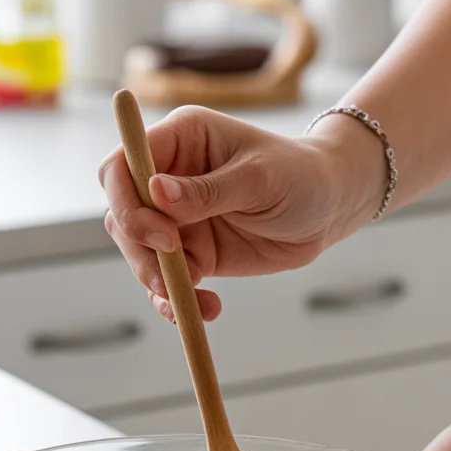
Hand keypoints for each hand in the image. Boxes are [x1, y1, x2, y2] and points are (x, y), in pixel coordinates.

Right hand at [98, 105, 375, 321]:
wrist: (328, 208)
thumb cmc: (300, 176)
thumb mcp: (260, 179)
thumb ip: (208, 190)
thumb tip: (156, 193)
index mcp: (180, 140)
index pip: (123, 165)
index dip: (126, 201)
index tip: (160, 234)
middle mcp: (168, 177)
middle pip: (123, 214)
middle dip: (140, 250)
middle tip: (174, 274)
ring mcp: (176, 218)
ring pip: (139, 253)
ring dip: (157, 281)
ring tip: (193, 298)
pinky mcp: (191, 253)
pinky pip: (166, 281)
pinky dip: (177, 301)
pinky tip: (205, 309)